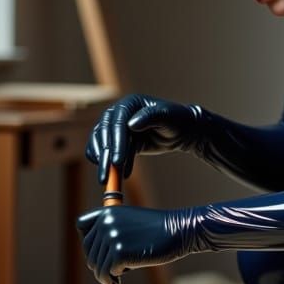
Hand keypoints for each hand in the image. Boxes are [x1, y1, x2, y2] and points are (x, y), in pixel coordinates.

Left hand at [76, 205, 191, 283]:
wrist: (178, 231)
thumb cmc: (157, 230)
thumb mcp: (130, 222)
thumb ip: (111, 233)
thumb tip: (95, 263)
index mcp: (107, 212)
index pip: (83, 227)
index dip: (89, 242)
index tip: (100, 252)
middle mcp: (106, 223)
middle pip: (88, 251)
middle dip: (98, 264)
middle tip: (109, 273)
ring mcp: (112, 237)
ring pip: (96, 266)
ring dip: (104, 275)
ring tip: (115, 279)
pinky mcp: (120, 253)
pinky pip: (107, 273)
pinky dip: (112, 280)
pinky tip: (120, 280)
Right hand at [85, 94, 200, 182]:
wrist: (181, 130)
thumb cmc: (176, 120)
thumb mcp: (166, 117)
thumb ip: (150, 117)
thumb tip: (131, 124)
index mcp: (129, 104)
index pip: (117, 122)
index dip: (116, 142)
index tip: (117, 160)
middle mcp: (118, 113)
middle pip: (105, 134)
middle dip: (105, 156)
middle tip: (106, 176)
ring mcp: (116, 127)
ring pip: (102, 144)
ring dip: (103, 162)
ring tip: (107, 179)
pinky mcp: (119, 140)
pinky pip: (107, 152)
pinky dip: (107, 163)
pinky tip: (113, 176)